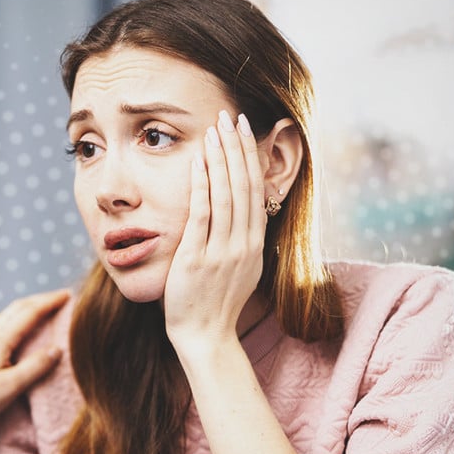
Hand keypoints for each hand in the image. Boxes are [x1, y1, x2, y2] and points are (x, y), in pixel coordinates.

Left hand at [0, 289, 67, 427]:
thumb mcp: (12, 385)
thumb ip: (36, 366)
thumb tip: (57, 349)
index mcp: (1, 338)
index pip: (31, 311)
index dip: (51, 302)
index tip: (69, 295)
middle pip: (20, 306)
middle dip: (43, 299)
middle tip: (63, 297)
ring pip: (12, 312)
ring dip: (32, 306)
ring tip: (49, 307)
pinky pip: (6, 322)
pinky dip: (22, 317)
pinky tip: (27, 326)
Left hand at [163, 110, 265, 352]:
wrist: (205, 337)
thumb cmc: (215, 304)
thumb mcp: (240, 269)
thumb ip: (241, 240)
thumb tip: (242, 213)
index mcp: (255, 245)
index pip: (256, 191)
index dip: (251, 158)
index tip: (245, 131)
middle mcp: (244, 244)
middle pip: (244, 186)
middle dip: (237, 148)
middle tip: (231, 116)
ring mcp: (222, 251)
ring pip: (226, 195)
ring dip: (221, 159)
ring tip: (215, 129)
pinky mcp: (198, 259)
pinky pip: (202, 215)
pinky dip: (201, 186)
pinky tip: (198, 162)